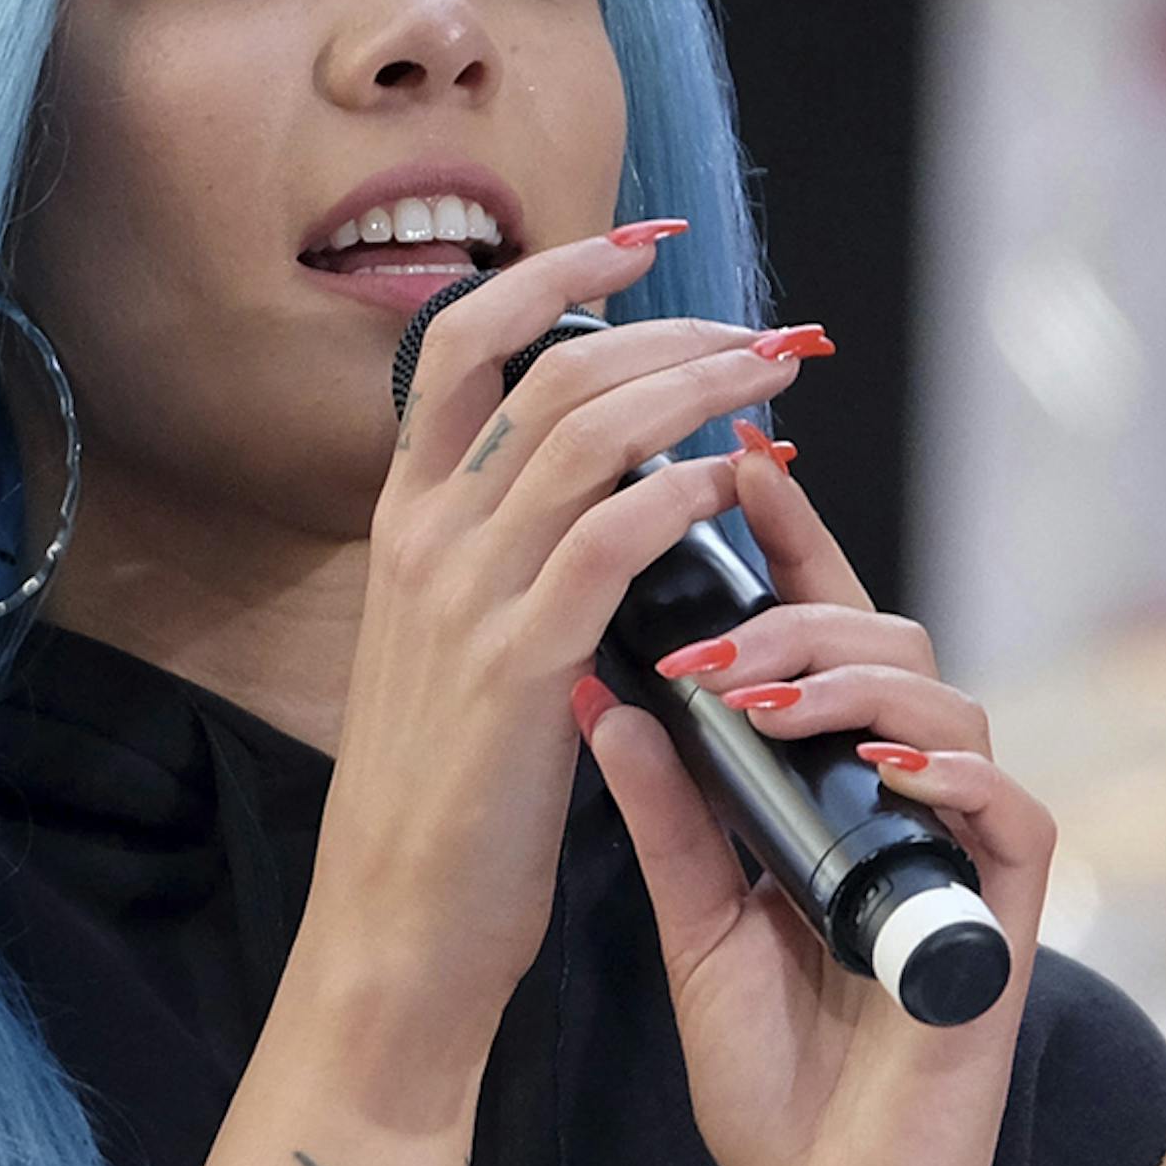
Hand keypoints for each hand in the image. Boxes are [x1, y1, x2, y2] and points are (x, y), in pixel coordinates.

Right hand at [300, 222, 803, 1061]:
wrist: (394, 921)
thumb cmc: (445, 787)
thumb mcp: (451, 639)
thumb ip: (507, 553)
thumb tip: (610, 483)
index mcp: (403, 518)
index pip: (465, 342)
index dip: (553, 274)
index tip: (639, 244)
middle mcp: (422, 535)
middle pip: (546, 369)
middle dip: (662, 327)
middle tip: (755, 330)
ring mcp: (464, 597)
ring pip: (582, 434)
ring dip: (692, 389)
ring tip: (770, 376)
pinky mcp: (515, 669)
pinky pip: (606, 542)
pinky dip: (677, 495)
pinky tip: (728, 484)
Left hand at [573, 439, 1054, 1165]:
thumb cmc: (768, 1065)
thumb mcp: (693, 912)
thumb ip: (663, 802)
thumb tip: (601, 686)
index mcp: (827, 779)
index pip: (814, 630)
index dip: (785, 542)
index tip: (730, 465)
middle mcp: (899, 792)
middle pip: (884, 639)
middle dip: (795, 622)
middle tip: (714, 652)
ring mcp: (957, 844)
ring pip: (942, 699)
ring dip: (850, 683)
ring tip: (765, 704)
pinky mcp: (1008, 908)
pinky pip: (1007, 806)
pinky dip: (944, 772)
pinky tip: (876, 767)